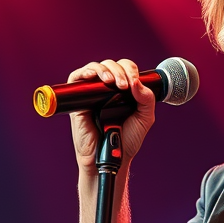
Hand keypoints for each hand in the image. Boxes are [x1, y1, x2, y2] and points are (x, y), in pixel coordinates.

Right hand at [68, 60, 155, 177]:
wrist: (113, 157)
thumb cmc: (127, 140)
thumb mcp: (144, 118)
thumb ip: (146, 99)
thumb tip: (136, 82)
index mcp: (124, 91)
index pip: (125, 69)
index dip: (130, 70)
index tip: (134, 83)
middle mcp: (108, 90)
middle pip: (111, 65)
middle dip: (119, 71)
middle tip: (124, 86)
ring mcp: (92, 94)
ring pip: (95, 68)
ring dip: (104, 69)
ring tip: (112, 82)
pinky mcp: (78, 101)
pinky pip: (76, 79)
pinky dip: (85, 73)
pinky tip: (94, 76)